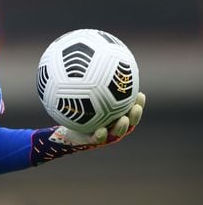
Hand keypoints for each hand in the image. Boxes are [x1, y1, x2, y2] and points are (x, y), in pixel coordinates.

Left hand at [31, 92, 145, 164]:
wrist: (63, 127)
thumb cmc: (73, 109)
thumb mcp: (79, 94)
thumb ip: (87, 82)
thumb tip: (87, 62)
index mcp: (113, 115)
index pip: (129, 109)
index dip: (137, 103)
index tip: (140, 94)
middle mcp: (111, 125)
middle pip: (129, 121)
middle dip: (135, 115)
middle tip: (136, 106)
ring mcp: (104, 135)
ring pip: (117, 132)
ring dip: (122, 127)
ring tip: (124, 119)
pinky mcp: (91, 141)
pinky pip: (98, 139)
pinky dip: (101, 135)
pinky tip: (101, 130)